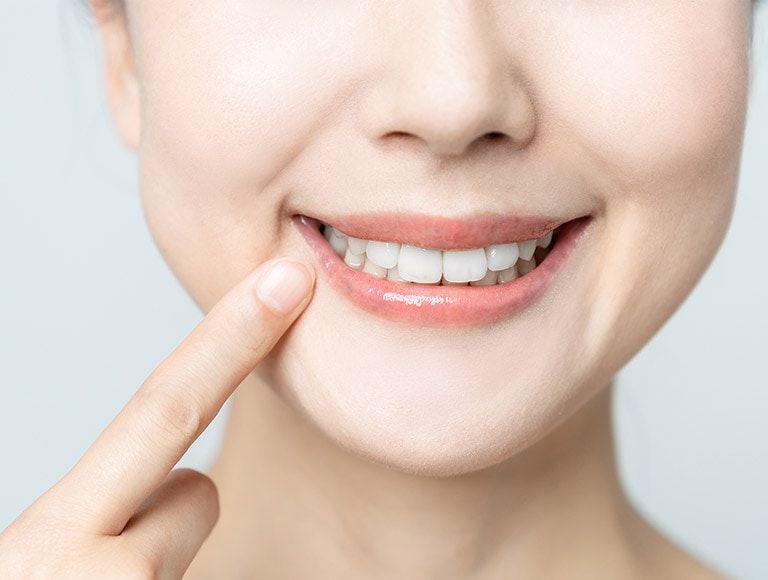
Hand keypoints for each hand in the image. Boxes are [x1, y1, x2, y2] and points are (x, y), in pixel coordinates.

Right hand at [0, 257, 314, 577]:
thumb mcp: (27, 565)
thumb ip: (84, 521)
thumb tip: (139, 509)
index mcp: (49, 539)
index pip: (162, 410)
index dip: (230, 340)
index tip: (285, 282)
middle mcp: (101, 572)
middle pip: (198, 494)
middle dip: (174, 507)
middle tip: (113, 558)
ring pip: (184, 551)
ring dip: (151, 569)